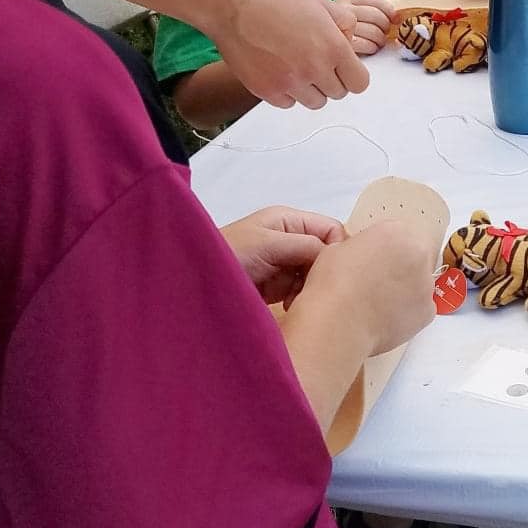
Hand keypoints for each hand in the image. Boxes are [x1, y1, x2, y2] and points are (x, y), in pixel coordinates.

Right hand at [211, 0, 370, 107]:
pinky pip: (288, 103)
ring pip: (315, 102)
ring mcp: (290, 83)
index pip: (360, 83)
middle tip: (316, 61)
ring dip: (311, 89)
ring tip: (296, 66)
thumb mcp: (318, 1)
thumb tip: (350, 37)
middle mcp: (314, 69)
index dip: (352, 75)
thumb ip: (343, 22)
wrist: (232, 5)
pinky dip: (287, 92)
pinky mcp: (267, 91)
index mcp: (333, 48)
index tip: (344, 68)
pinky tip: (279, 70)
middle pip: (338, 94)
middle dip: (331, 79)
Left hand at [221, 206, 344, 306]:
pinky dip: (300, 299)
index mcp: (289, 221)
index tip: (333, 271)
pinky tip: (291, 306)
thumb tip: (336, 257)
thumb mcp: (268, 243)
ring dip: (311, 288)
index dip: (338, 248)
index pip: (331, 229)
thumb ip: (305, 245)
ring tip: (297, 299)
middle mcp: (289, 240)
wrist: (189, 285)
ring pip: (315, 275)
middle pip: (325, 253)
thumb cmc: (228, 255)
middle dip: (323, 271)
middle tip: (314, 288)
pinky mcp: (277, 287)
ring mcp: (283, 265)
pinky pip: (301, 291)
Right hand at [296, 221, 438, 357]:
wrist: (338, 324)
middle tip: (377, 281)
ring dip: (404, 289)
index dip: (385, 247)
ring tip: (376, 302)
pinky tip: (384, 316)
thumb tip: (364, 256)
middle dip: (401, 266)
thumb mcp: (338, 249)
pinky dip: (406, 312)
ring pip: (419, 283)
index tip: (375, 258)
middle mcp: (418, 254)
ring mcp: (426, 283)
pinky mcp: (428, 310)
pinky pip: (419, 308)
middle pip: (415, 255)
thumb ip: (363, 247)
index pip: (399, 233)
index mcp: (396, 232)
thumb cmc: (334, 287)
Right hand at [328, 0, 392, 55]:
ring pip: (375, 33)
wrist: (297, 36)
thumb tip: (397, 17)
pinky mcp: (342, 44)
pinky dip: (372, 48)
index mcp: (346, 0)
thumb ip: (366, 11)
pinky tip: (367, 49)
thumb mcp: (341, 11)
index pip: (376, 1)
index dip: (389, 11)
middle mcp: (343, 10)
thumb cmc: (325, 25)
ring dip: (380, 40)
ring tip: (375, 43)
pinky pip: (367, 45)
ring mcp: (342, 26)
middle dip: (385, 28)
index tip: (394, 18)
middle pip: (378, 17)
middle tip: (383, 34)